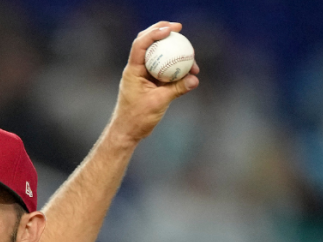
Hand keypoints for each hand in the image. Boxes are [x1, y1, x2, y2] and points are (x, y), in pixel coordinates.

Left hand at [109, 21, 200, 144]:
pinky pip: (164, 70)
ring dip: (174, 54)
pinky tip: (191, 74)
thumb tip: (194, 79)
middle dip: (163, 33)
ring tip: (193, 61)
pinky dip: (176, 69)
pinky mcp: (151, 83)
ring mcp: (144, 75)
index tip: (170, 29)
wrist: (127, 132)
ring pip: (159, 56)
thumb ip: (176, 89)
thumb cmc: (137, 118)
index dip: (154, 33)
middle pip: (148, 43)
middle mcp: (137, 69)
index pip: (141, 45)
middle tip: (179, 29)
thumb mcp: (159, 102)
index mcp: (133, 71)